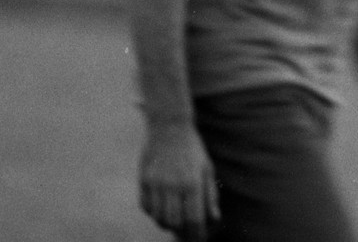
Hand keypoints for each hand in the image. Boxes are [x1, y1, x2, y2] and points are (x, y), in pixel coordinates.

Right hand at [138, 121, 218, 241]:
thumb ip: (210, 196)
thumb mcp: (207, 169)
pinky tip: (163, 209)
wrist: (169, 127)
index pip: (194, 219)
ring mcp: (155, 183)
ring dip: (168, 224)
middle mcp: (173, 185)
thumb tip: (214, 219)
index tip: (200, 239)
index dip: (197, 234)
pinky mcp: (143, 180)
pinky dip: (154, 213)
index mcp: (192, 182)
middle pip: (174, 222)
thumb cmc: (192, 149)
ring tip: (176, 221)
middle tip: (187, 232)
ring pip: (158, 217)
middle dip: (182, 231)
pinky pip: (146, 207)